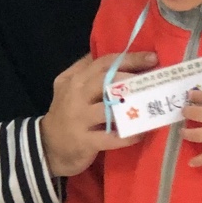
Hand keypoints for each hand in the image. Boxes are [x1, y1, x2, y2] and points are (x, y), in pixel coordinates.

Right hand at [41, 50, 156, 176]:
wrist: (46, 147)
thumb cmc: (65, 114)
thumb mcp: (68, 86)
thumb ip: (86, 69)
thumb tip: (115, 55)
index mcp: (75, 79)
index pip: (103, 63)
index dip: (129, 59)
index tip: (152, 58)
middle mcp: (76, 95)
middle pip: (106, 81)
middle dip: (133, 79)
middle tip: (155, 80)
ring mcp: (79, 118)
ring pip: (109, 109)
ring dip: (133, 108)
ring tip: (152, 107)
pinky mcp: (84, 141)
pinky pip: (110, 137)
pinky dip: (128, 135)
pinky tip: (141, 133)